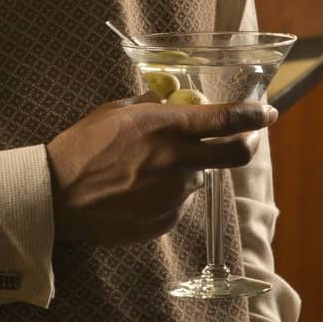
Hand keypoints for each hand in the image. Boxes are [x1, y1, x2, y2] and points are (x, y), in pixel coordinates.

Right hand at [46, 94, 277, 245]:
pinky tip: (135, 191)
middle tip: (244, 140)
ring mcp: (174, 195)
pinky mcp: (165, 220)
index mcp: (166, 128)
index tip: (266, 112)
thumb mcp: (114, 112)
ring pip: (196, 179)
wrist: (56, 198)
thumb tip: (172, 100)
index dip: (253, 115)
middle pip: (236, 155)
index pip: (227, 121)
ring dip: (184, 172)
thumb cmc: (81, 148)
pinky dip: (165, 194)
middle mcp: (178, 162)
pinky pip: (177, 203)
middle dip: (247, 145)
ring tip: (144, 172)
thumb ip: (150, 105)